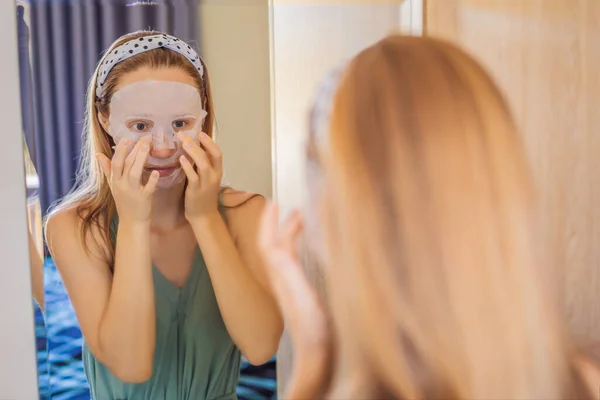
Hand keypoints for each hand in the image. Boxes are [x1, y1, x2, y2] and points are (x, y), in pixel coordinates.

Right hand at [97, 136, 158, 223]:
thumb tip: (98, 154)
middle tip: (145, 137)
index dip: (121, 150)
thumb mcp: (113, 186)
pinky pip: (148, 188)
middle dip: (134, 149)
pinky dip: (152, 180)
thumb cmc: (124, 202)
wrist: (132, 223)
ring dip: (141, 158)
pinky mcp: (144, 199)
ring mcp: (132, 192)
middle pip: (126, 164)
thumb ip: (107, 170)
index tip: (127, 138)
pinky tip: (156, 172)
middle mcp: (121, 185)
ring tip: (148, 146)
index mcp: (115, 181)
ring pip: (135, 172)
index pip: (116, 162)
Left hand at [178, 132, 222, 220]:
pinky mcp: (197, 190)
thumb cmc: (203, 195)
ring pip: (203, 163)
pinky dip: (188, 166)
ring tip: (183, 142)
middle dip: (199, 143)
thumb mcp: (207, 178)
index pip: (217, 153)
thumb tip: (192, 149)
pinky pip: (193, 176)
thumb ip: (202, 165)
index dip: (209, 142)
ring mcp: (206, 183)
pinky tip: (181, 159)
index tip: (200, 132)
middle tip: (184, 134)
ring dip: (193, 152)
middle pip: (211, 155)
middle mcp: (214, 175)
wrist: (203, 215)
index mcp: (217, 171)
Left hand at [258, 202, 330, 396]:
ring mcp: (292, 289)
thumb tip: (275, 247)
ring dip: (290, 235)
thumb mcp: (302, 296)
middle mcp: (283, 280)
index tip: (272, 202)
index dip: (270, 223)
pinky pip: (295, 266)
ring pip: (285, 255)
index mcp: (282, 277)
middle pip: (275, 246)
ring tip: (300, 221)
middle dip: (280, 225)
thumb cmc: (314, 331)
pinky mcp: (302, 297)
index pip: (270, 243)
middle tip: (289, 207)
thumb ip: (288, 272)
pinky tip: (308, 252)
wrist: (318, 358)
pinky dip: (299, 250)